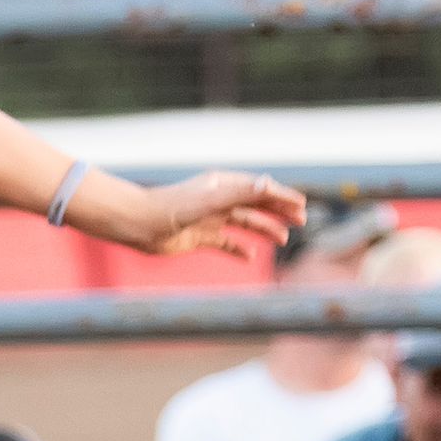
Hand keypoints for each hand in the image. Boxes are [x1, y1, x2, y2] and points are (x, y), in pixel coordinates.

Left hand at [125, 172, 305, 262]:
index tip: (301, 204)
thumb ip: (240, 193)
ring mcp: (208, 219)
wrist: (138, 224)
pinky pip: (224, 243)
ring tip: (283, 240)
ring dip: (263, 230)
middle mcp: (217, 200)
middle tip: (302, 220)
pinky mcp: (198, 237)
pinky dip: (237, 249)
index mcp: (222, 185)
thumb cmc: (172, 208)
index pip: (259, 189)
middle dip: (278, 212)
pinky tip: (250, 257)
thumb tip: (270, 183)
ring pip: (243, 224)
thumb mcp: (210, 200)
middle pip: (255, 205)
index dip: (281, 196)